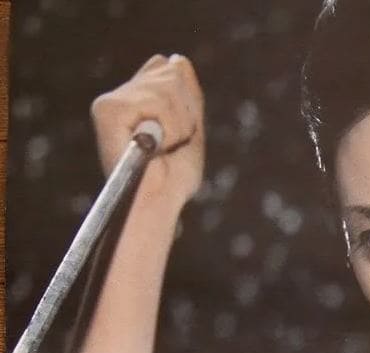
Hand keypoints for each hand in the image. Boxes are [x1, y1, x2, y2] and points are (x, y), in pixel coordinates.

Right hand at [90, 54, 204, 206]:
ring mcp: (110, 102)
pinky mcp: (107, 110)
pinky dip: (168, 128)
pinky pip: (156, 103)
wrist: (158, 202)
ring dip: (178, 125)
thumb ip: (186, 94)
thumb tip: (177, 59)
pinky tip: (154, 148)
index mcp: (135, 98)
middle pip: (172, 74)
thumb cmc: (173, 178)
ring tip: (163, 150)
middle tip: (171, 147)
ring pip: (167, 89)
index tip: (178, 136)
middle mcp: (118, 96)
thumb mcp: (189, 129)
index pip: (170, 68)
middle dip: (185, 115)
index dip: (186, 104)